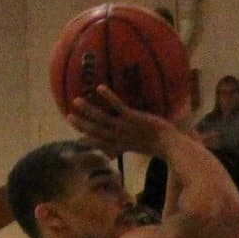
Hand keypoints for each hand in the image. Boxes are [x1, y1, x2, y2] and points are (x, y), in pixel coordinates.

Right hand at [65, 87, 179, 158]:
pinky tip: (100, 88)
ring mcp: (125, 127)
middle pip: (96, 131)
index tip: (76, 134)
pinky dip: (109, 98)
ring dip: (88, 110)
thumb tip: (117, 150)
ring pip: (102, 119)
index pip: (98, 142)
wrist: (171, 144)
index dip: (85, 138)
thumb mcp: (137, 148)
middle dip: (81, 124)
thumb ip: (124, 148)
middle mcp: (119, 137)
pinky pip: (118, 106)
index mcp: (119, 145)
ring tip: (76, 100)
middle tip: (67, 115)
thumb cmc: (157, 145)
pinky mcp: (133, 118)